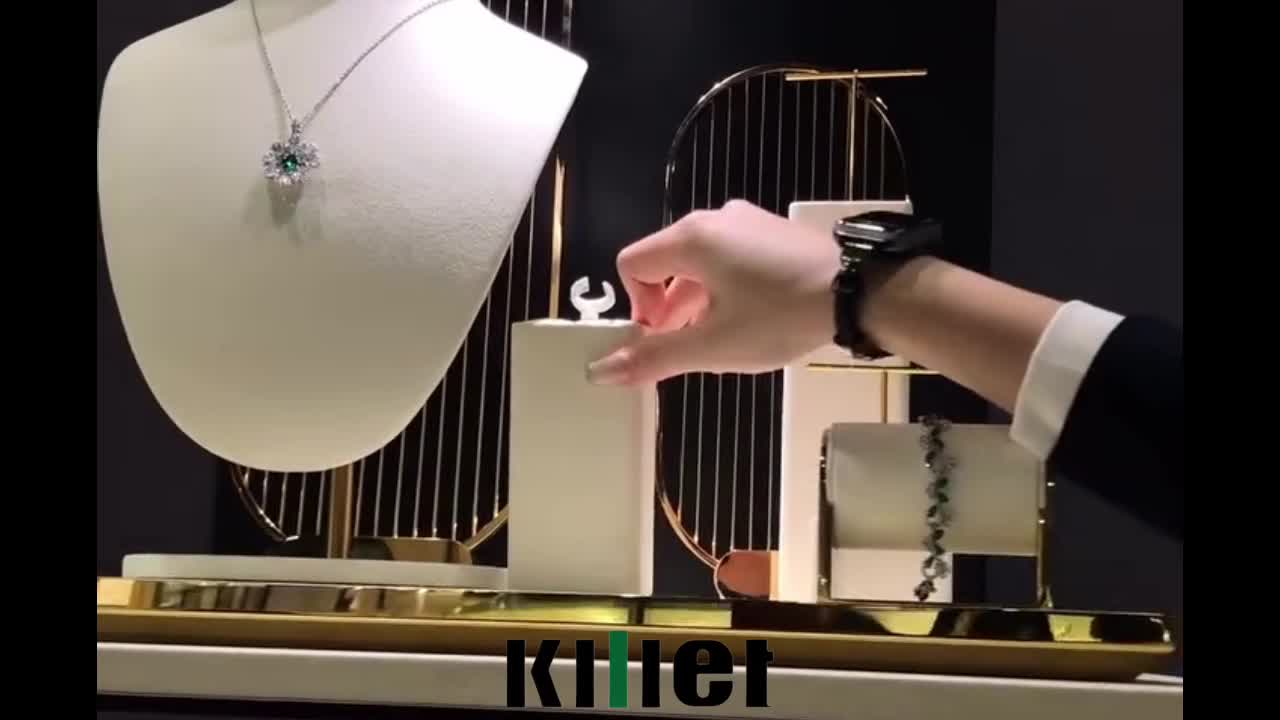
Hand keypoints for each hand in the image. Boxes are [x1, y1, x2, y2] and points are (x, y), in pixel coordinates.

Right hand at [587, 200, 840, 385]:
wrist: (860, 291)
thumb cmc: (779, 316)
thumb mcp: (714, 346)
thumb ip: (655, 357)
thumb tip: (601, 371)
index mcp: (689, 239)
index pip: (632, 264)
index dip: (637, 307)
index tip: (662, 339)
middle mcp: (713, 219)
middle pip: (665, 263)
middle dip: (666, 309)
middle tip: (690, 346)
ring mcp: (746, 221)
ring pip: (699, 263)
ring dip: (696, 302)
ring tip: (722, 337)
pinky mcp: (772, 231)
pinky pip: (729, 257)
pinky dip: (725, 287)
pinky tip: (752, 317)